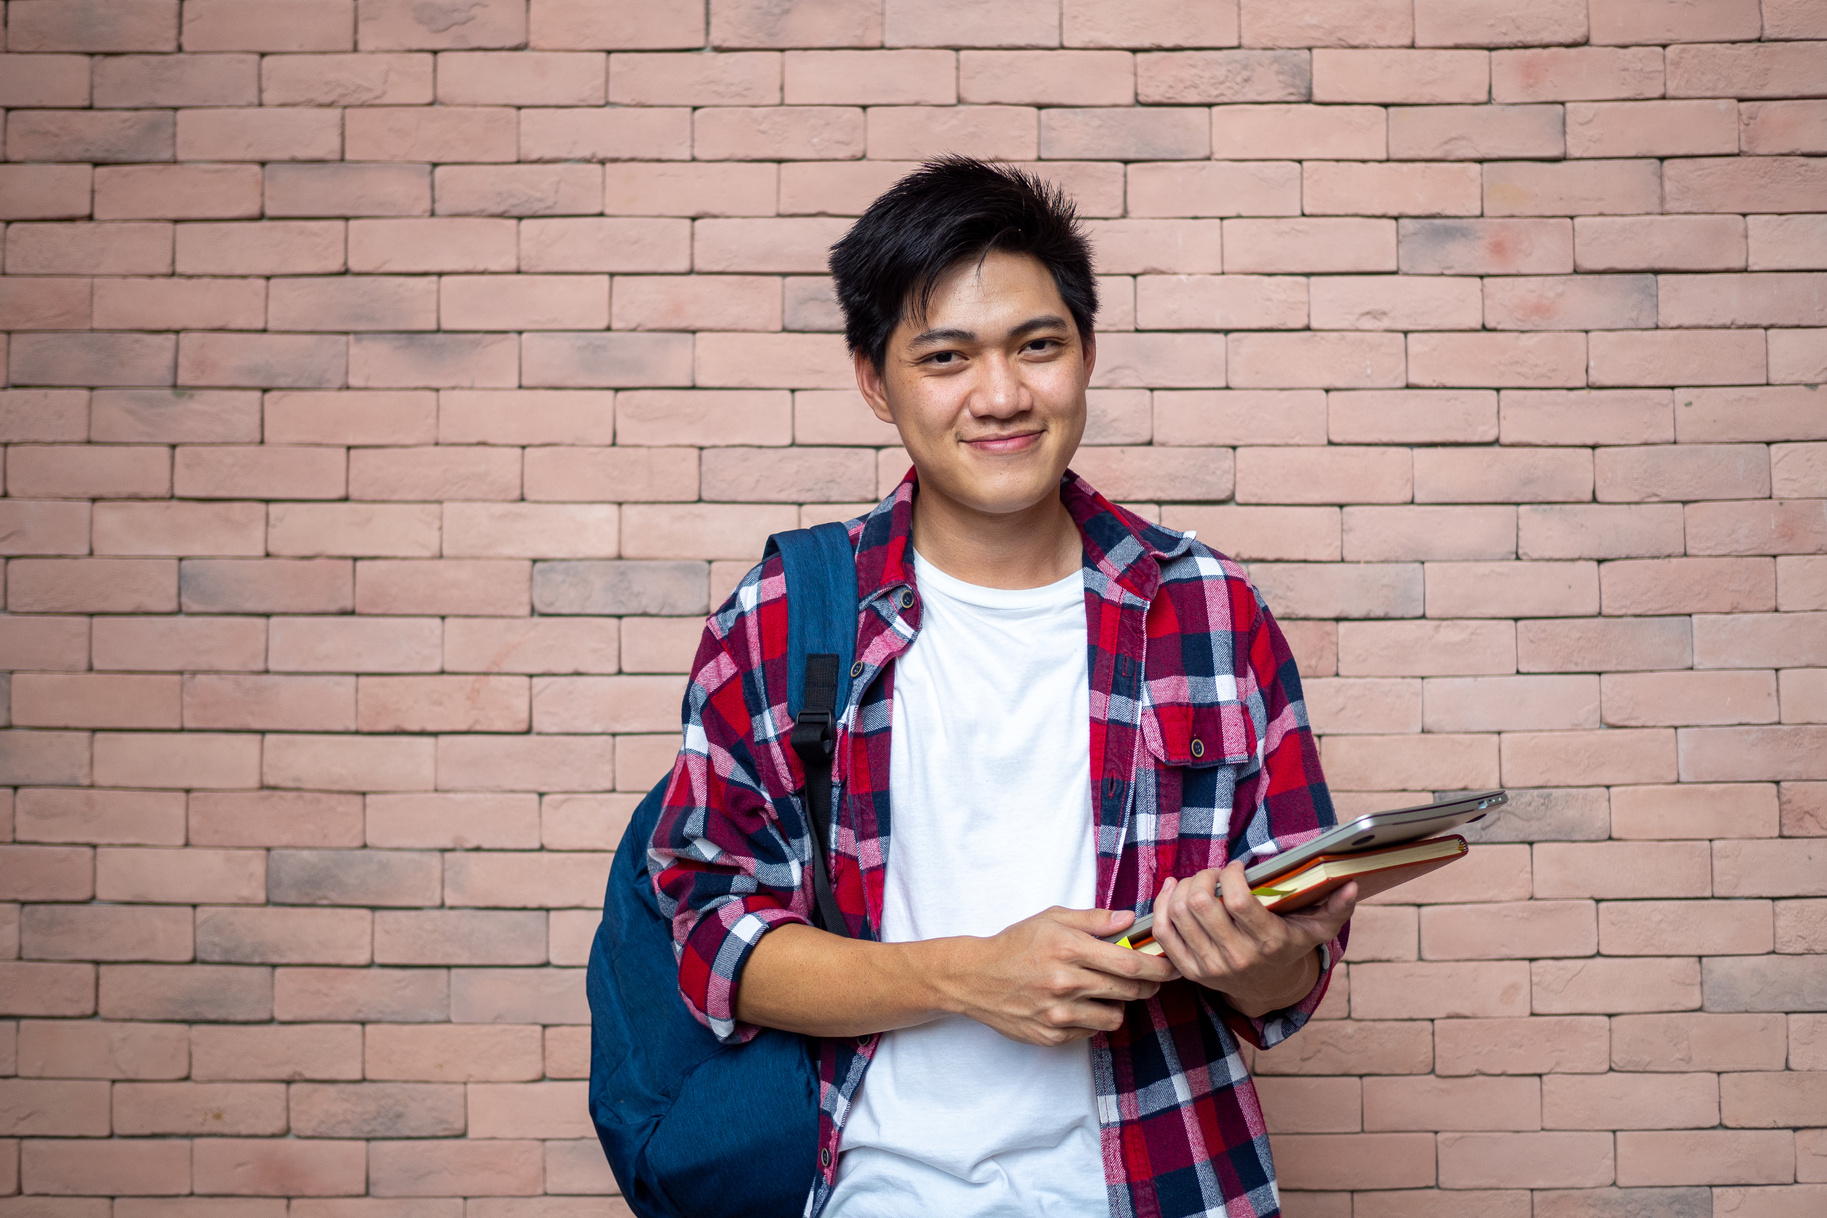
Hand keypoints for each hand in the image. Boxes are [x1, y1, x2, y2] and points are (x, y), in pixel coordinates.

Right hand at [939, 907, 1180, 1046]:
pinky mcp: (1052, 1035)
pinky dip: (1092, 1019)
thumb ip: (1094, 919)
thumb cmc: (1016, 944)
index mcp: (1068, 949)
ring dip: (1117, 1004)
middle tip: (1148, 979)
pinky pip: (1091, 1031)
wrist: (975, 978)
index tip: (1171, 967)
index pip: (1129, 963)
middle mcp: (1065, 983)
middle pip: (1129, 990)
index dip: (1158, 967)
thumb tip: (1129, 920)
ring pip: (1114, 1016)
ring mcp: (1058, 1013)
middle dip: (1147, 985)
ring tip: (1104, 991)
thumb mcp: (1052, 918)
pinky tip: (1079, 1005)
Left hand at [1150, 861, 1355, 1018]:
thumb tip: (1352, 884)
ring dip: (1183, 887)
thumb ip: (1337, 906)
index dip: (1230, 874)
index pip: (1237, 900)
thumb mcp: (1317, 929)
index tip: (1236, 868)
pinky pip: (1162, 932)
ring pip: (1177, 914)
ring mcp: (1209, 967)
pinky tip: (1174, 890)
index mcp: (1268, 943)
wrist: (1268, 989)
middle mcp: (1236, 957)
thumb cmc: (1290, 947)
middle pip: (1200, 904)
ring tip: (1198, 880)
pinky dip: (1161, 905)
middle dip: (1203, 876)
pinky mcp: (1188, 971)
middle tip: (1214, 872)